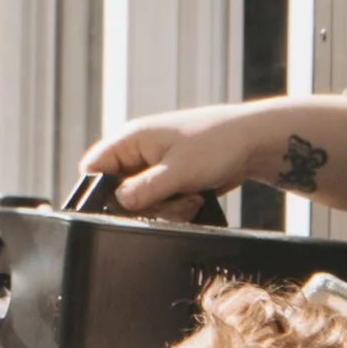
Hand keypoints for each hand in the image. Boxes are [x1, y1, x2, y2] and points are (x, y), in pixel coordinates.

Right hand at [81, 104, 262, 212]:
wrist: (252, 142)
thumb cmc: (217, 143)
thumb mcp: (178, 170)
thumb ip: (144, 189)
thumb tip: (117, 203)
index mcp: (131, 139)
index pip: (93, 167)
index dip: (100, 192)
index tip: (122, 207)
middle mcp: (137, 152)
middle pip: (117, 191)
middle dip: (144, 205)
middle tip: (171, 202)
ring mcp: (153, 166)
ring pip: (140, 201)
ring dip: (165, 208)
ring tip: (189, 198)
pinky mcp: (168, 179)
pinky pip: (159, 202)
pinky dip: (174, 207)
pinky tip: (194, 198)